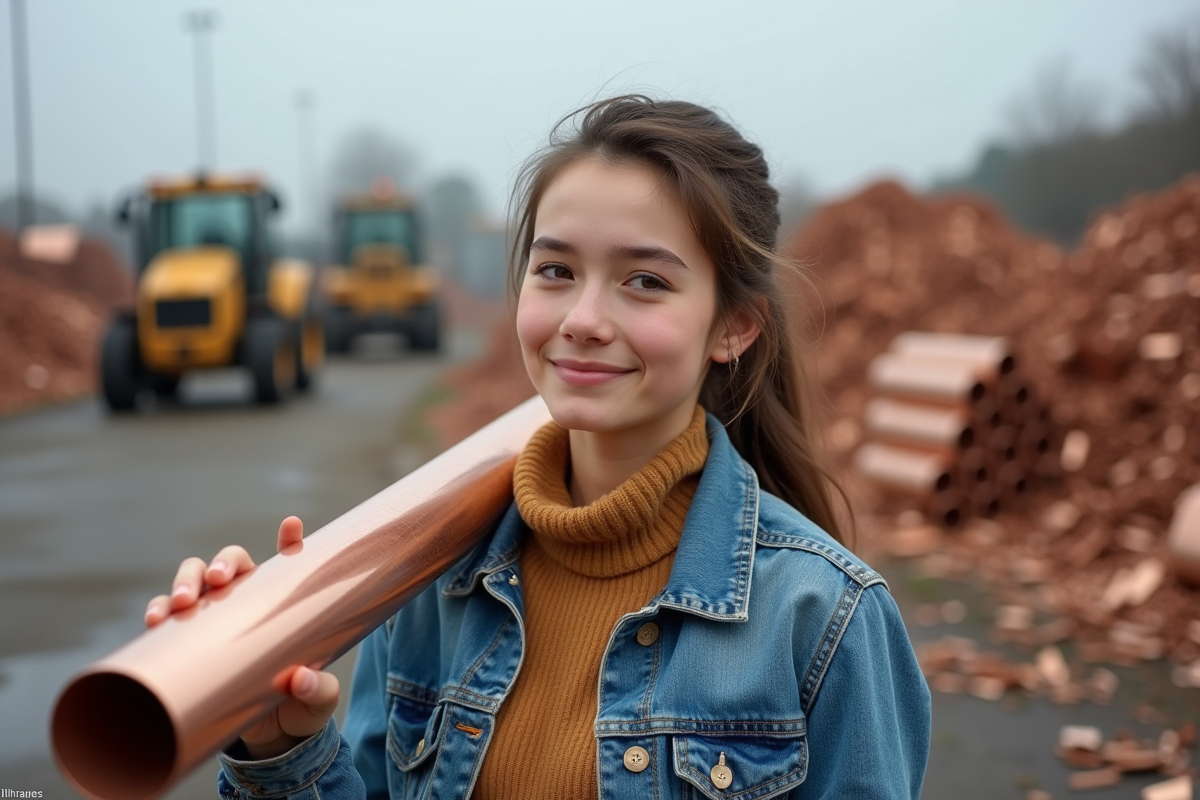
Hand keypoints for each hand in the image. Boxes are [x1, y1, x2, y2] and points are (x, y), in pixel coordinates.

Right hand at [144, 515, 340, 759]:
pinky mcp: (189, 639)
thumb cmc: (300, 704)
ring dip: (185, 582)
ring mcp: (215, 616)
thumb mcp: (317, 700)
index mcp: (283, 602)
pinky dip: (159, 611)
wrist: (267, 735)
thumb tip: (301, 680)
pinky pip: (168, 615)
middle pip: (232, 562)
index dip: (290, 540)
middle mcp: (247, 600)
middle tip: (218, 579)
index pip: (288, 562)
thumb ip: (318, 690)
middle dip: (223, 562)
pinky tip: (156, 620)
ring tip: (183, 602)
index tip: (292, 525)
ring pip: (194, 579)